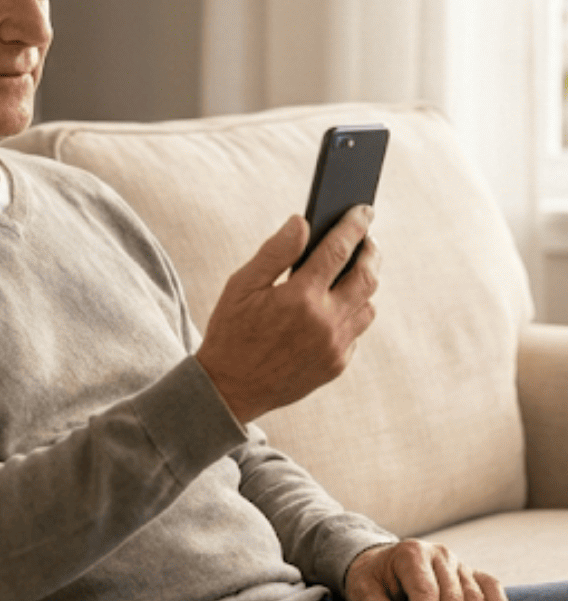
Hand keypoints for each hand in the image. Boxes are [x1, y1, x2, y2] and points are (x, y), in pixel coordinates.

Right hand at [195, 207, 379, 423]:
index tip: (364, 210)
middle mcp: (325, 321)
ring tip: (352, 272)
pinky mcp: (337, 364)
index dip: (354, 226)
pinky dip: (351, 314)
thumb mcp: (241, 287)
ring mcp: (335, 345)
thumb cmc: (230, 333)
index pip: (338, 250)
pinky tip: (334, 308)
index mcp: (299, 297)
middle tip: (368, 239)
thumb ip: (274, 253)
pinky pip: (356, 331)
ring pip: (368, 305)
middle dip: (371, 252)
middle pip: (367, 277)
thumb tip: (301, 222)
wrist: (229, 389)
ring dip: (365, 285)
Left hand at [344, 539, 509, 600]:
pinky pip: (490, 585)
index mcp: (410, 554)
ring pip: (474, 597)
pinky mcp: (472, 573)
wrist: (380, 566)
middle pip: (452, 597)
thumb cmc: (371, 582)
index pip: (424, 592)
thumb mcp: (362, 592)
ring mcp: (458, 563)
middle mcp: (439, 554)